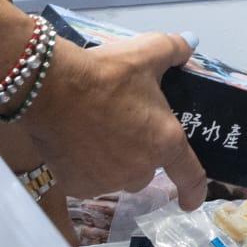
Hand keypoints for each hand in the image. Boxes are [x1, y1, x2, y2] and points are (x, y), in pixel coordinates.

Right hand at [22, 33, 206, 208]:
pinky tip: (76, 142)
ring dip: (112, 162)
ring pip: (116, 177)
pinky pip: (87, 180)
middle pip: (146, 171)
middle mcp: (140, 169)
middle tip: (121, 126)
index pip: (190, 176)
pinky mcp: (77, 186)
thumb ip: (175, 49)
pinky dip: (85, 167)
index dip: (194, 191)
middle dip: (139, 154)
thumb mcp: (148, 51)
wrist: (51, 87)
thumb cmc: (105, 72)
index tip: (191, 201)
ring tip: (95, 130)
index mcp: (165, 141)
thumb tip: (188, 45)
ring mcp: (107, 181)